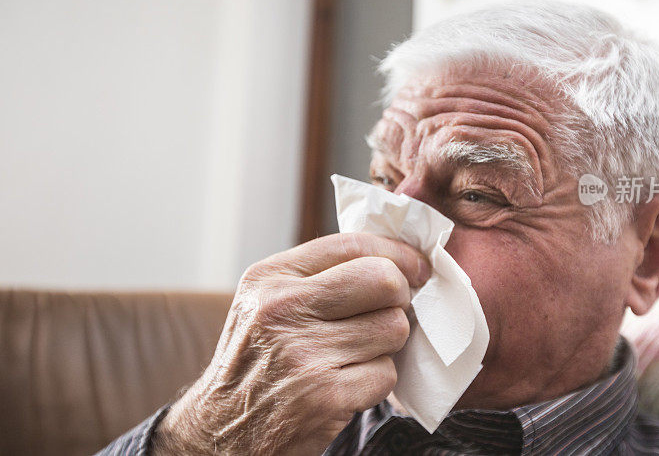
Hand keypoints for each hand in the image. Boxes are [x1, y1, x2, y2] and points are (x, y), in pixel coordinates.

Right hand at [152, 233, 430, 454]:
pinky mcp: (325, 395)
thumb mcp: (267, 303)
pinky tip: (347, 385)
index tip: (416, 268)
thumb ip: (319, 277)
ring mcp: (304, 353)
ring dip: (385, 346)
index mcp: (270, 277)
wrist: (221, 434)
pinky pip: (387, 373)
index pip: (353, 244)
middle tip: (384, 315)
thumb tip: (398, 260)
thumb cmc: (258, 363)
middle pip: (384, 280)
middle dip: (398, 299)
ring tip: (354, 356)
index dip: (397, 254)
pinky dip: (376, 382)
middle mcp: (282, 309)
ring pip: (394, 328)